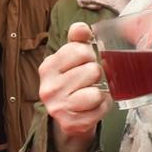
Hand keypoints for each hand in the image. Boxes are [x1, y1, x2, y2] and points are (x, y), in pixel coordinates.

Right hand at [40, 22, 108, 151]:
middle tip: (89, 81)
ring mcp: (58, 107)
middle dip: (96, 74)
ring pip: (96, 93)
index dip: (89, 54)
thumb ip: (77, 40)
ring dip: (100, 92)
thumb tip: (81, 27)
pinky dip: (103, 107)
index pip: (80, 50)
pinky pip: (100, 109)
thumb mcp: (72, 58)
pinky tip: (93, 107)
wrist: (68, 116)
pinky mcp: (71, 123)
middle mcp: (49, 88)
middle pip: (92, 70)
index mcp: (48, 67)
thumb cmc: (73, 81)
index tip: (85, 62)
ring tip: (91, 93)